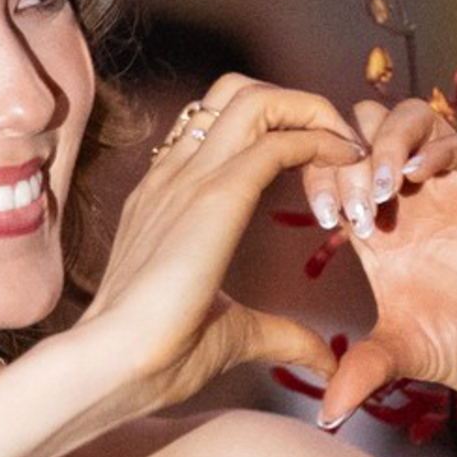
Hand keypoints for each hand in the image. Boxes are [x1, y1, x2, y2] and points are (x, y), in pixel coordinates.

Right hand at [74, 75, 355, 416]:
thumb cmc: (155, 357)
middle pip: (237, 92)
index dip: (276, 130)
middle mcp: (174, 175)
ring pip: (255, 99)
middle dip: (296, 104)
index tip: (320, 162)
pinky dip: (320, 141)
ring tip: (345, 146)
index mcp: (166, 198)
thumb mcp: (233, 335)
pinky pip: (276, 141)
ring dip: (310, 112)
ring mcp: (188, 179)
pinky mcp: (214, 197)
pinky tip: (345, 161)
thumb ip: (281, 336)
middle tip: (337, 143)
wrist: (111, 364)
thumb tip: (323, 361)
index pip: (220, 128)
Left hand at [315, 102, 456, 427]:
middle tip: (356, 205)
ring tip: (382, 187)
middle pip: (363, 134)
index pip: (335, 177)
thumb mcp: (411, 354)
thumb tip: (324, 414)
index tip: (328, 220)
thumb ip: (365, 369)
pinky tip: (417, 176)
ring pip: (408, 121)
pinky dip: (433, 146)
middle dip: (349, 157)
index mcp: (383, 232)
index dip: (323, 183)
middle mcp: (415, 201)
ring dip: (385, 143)